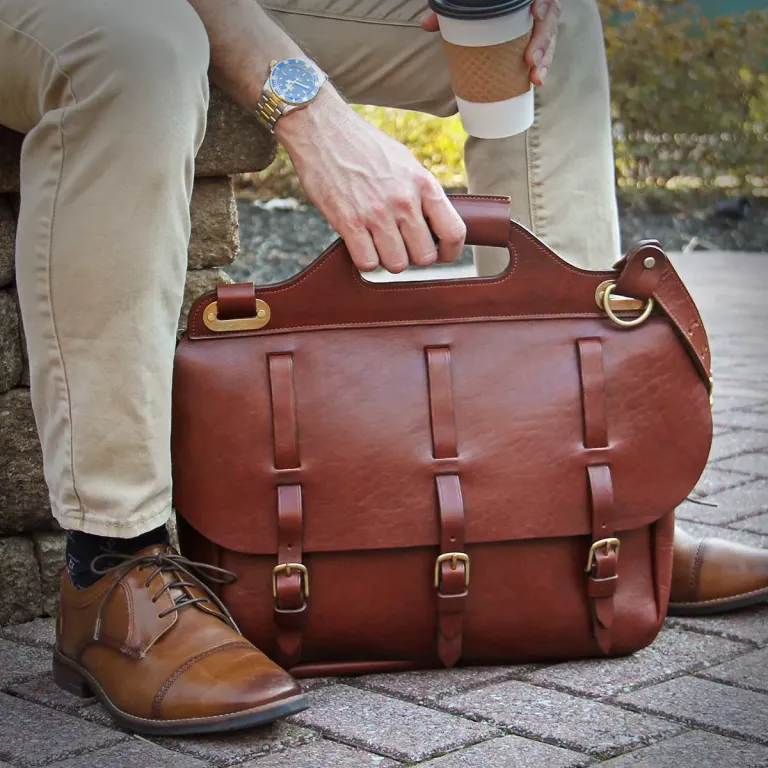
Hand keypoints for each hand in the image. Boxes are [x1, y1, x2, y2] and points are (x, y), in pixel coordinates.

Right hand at [276, 88, 466, 273]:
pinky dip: (365, 260)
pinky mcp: (349, 222)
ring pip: (397, 264)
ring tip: (378, 244)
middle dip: (414, 257)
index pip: (453, 232)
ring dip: (388, 260)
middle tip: (401, 246)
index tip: (441, 254)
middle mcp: (404, 200)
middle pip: (425, 257)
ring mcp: (377, 213)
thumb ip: (421, 193)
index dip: (450, 252)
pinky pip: (368, 263)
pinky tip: (360, 245)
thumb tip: (433, 225)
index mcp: (423, 183)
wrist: (322, 129)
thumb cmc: (364, 146)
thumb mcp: (405, 163)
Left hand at [421, 0, 560, 86]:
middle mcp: (535, 6)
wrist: (486, 11)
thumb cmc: (479, 5)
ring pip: (549, 39)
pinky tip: (537, 80)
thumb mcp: (466, 3)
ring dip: (545, 59)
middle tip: (531, 59)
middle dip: (543, 40)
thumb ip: (449, 9)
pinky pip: (544, 54)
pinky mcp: (535, 43)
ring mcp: (537, 25)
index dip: (543, 3)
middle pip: (549, 19)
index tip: (535, 11)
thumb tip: (426, 24)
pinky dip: (542, 68)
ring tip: (536, 78)